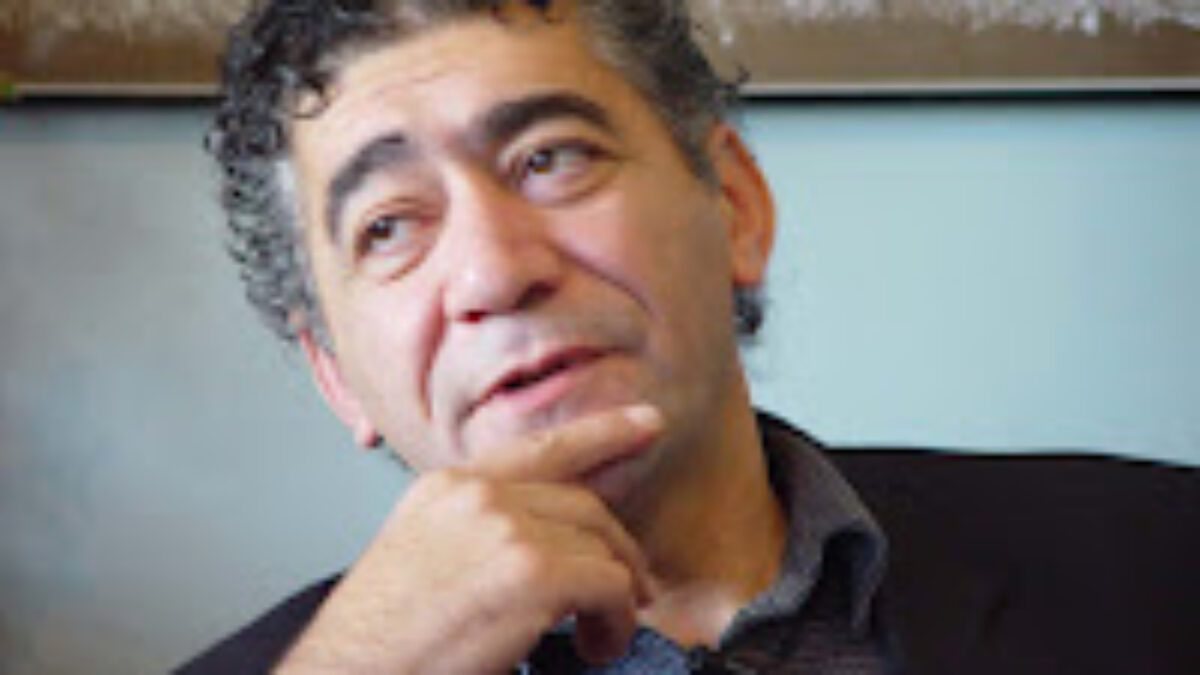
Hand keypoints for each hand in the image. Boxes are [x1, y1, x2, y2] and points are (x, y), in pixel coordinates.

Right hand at [276, 404, 662, 673]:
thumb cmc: (383, 640)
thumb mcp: (420, 558)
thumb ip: (475, 533)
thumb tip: (541, 546)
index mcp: (447, 488)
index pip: (539, 447)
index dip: (602, 432)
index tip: (646, 422)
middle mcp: (477, 496)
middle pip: (583, 504)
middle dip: (619, 547)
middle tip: (634, 586)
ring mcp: (505, 529)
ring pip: (602, 545)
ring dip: (616, 593)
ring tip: (601, 632)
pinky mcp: (532, 573)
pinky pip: (610, 585)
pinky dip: (616, 620)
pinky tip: (597, 645)